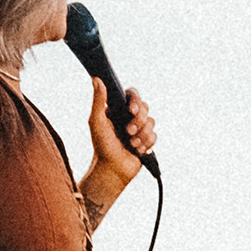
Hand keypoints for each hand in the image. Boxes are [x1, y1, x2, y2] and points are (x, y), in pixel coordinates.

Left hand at [83, 86, 154, 211]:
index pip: (132, 94)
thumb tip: (96, 79)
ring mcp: (138, 129)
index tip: (131, 111)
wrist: (112, 170)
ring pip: (151, 122)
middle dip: (138, 121)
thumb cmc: (101, 147)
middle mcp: (129, 117)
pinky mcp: (146, 141)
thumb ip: (98, 101)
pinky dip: (146, 144)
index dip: (136, 101)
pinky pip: (154, 136)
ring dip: (141, 135)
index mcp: (117, 109)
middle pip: (145, 108)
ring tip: (131, 144)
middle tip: (128, 132)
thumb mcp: (96, 122)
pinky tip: (136, 150)